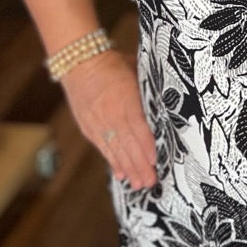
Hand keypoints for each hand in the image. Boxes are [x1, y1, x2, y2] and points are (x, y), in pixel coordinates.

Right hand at [60, 49, 157, 189]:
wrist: (79, 62)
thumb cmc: (113, 64)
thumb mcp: (135, 71)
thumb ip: (147, 91)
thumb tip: (167, 103)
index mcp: (124, 98)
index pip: (138, 126)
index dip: (146, 145)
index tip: (155, 160)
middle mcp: (109, 113)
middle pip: (127, 143)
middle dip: (139, 165)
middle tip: (151, 182)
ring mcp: (97, 123)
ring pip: (115, 150)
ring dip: (128, 169)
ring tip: (139, 184)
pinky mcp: (88, 127)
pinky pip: (103, 148)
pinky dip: (113, 162)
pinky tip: (120, 174)